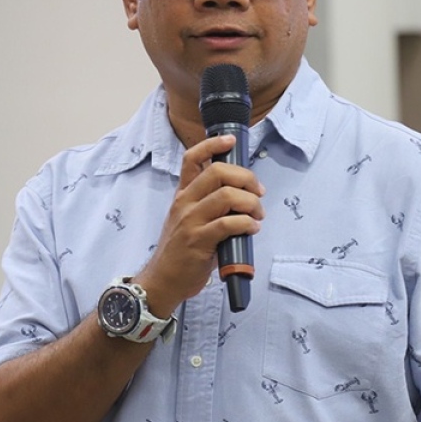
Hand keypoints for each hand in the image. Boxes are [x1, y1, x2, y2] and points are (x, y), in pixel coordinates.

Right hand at [135, 134, 264, 316]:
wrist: (162, 280)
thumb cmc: (181, 251)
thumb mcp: (187, 220)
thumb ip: (208, 204)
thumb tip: (242, 194)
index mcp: (182, 194)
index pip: (192, 158)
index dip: (212, 145)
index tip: (230, 141)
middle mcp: (184, 202)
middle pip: (217, 172)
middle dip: (246, 177)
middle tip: (258, 192)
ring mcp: (190, 221)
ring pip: (227, 196)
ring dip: (251, 203)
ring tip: (258, 215)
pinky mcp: (198, 241)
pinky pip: (228, 224)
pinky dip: (246, 223)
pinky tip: (252, 229)